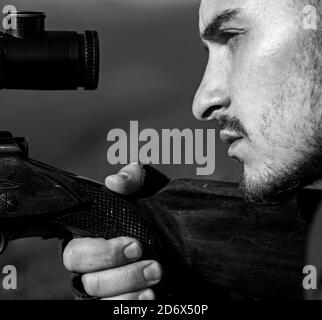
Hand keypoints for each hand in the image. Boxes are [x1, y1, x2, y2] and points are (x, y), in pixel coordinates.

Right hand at [63, 163, 161, 299]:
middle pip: (90, 283)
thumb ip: (131, 178)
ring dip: (130, 293)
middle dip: (122, 276)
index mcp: (91, 242)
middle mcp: (94, 269)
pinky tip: (150, 296)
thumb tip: (114, 182)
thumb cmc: (151, 208)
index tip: (134, 245)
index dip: (101, 254)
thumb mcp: (145, 189)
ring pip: (103, 301)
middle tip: (153, 265)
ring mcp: (107, 288)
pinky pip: (116, 309)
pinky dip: (132, 305)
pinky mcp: (121, 298)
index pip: (77, 255)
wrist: (174, 232)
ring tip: (156, 280)